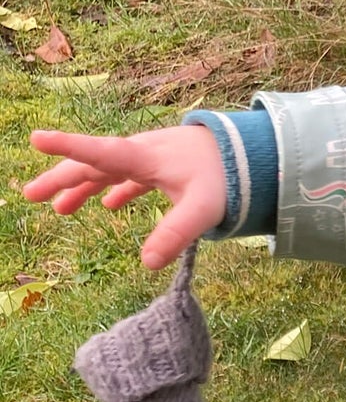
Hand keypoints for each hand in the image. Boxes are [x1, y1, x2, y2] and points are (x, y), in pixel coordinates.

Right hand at [23, 124, 228, 269]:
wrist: (261, 151)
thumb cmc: (232, 174)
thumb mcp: (203, 207)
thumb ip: (175, 234)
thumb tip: (147, 264)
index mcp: (146, 156)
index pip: (99, 151)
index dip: (67, 146)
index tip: (35, 137)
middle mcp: (145, 153)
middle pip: (95, 163)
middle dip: (61, 177)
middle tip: (29, 195)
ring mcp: (157, 157)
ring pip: (111, 169)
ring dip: (85, 186)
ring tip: (61, 209)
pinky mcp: (170, 165)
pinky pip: (134, 175)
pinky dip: (117, 189)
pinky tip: (110, 206)